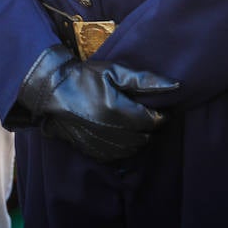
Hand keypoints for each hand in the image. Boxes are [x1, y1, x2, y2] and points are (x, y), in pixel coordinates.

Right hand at [17, 45, 179, 161]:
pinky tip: (118, 134)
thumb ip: (145, 80)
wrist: (52, 91)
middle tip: (144, 113)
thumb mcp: (114, 72)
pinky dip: (123, 147)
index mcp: (120, 111)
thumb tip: (176, 86)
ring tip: (132, 123)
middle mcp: (113, 132)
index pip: (155, 120)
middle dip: (150, 126)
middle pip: (147, 137)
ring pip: (134, 148)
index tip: (157, 106)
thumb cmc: (84, 77)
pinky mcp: (93, 151)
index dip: (160, 113)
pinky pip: (118, 155)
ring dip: (138, 138)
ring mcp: (102, 144)